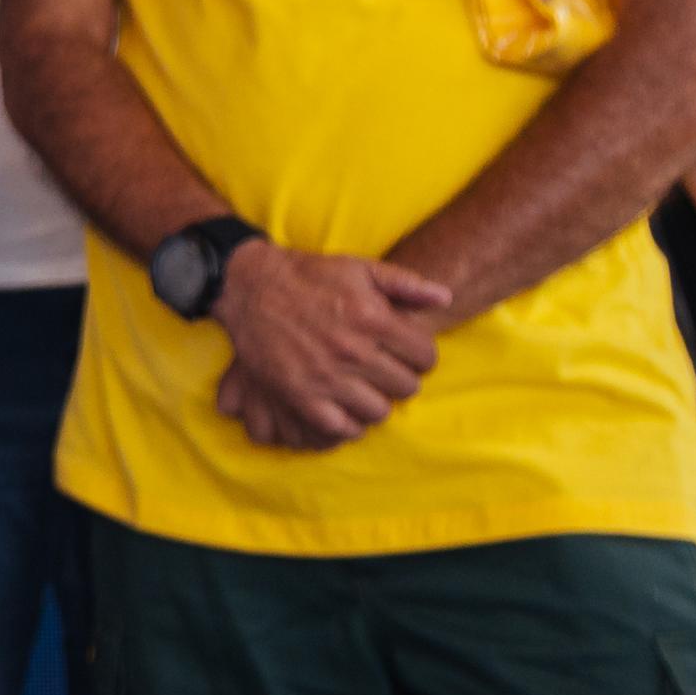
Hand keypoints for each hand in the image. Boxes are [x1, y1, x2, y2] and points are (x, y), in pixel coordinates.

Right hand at [210, 242, 450, 447]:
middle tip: (382, 369)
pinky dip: (349, 423)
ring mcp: (326, 376)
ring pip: (379, 410)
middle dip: (400, 377)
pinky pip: (341, 427)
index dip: (419, 355)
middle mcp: (353, 350)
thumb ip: (406, 282)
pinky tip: (345, 407)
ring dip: (376, 401)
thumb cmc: (309, 276)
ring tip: (364, 388)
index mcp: (373, 318)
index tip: (404, 352)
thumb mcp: (359, 267)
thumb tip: (445, 297)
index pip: (425, 357)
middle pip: (406, 386)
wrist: (249, 285)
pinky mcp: (300, 394)